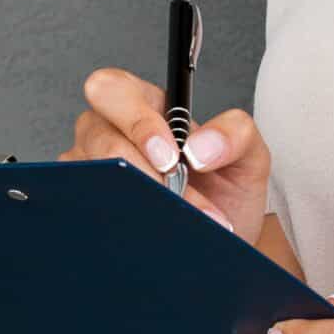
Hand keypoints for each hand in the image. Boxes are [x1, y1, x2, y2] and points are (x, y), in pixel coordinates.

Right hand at [60, 66, 271, 242]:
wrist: (221, 245)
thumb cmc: (226, 194)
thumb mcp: (248, 157)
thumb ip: (236, 134)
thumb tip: (199, 146)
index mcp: (147, 105)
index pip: (115, 88)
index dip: (137, 120)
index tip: (171, 157)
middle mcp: (111, 132)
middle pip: (92, 126)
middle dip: (132, 159)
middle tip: (169, 189)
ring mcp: (93, 169)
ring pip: (90, 171)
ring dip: (136, 197)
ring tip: (178, 221)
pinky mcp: (86, 206)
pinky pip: (85, 207)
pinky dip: (120, 220)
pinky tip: (151, 232)